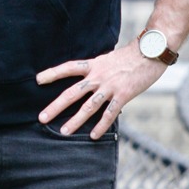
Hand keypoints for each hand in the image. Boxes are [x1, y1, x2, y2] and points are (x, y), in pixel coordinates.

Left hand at [36, 43, 165, 139]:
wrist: (151, 52)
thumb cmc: (130, 56)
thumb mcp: (107, 58)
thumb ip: (96, 69)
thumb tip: (87, 79)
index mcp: (93, 65)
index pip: (68, 68)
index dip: (53, 73)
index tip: (38, 80)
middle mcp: (98, 76)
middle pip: (72, 92)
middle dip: (56, 106)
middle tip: (42, 117)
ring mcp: (110, 86)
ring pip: (88, 106)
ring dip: (75, 120)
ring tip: (63, 131)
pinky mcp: (123, 95)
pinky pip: (109, 113)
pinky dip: (101, 125)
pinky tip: (93, 135)